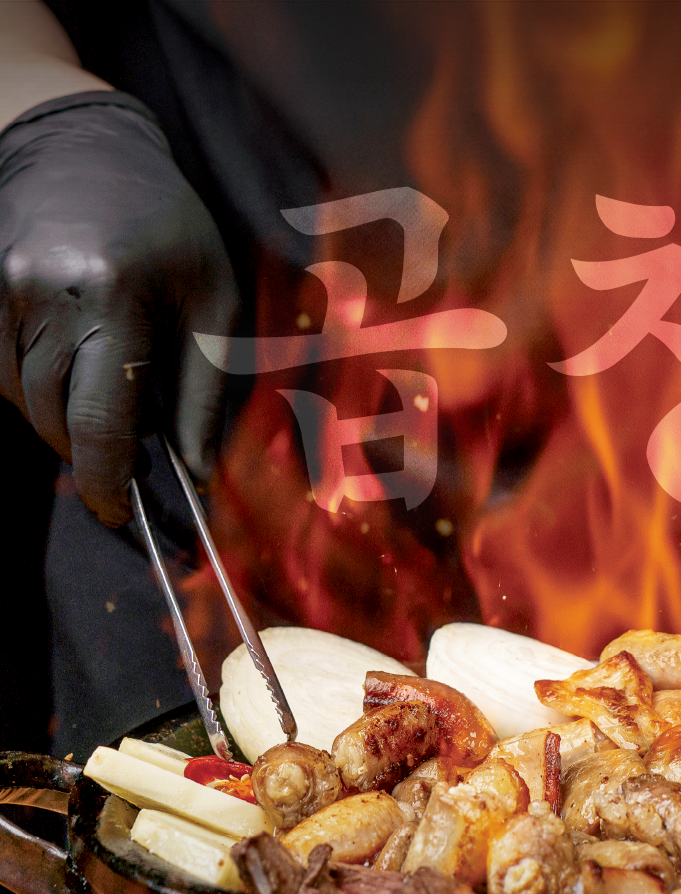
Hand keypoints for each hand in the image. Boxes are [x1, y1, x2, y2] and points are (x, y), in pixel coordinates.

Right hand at [0, 92, 237, 525]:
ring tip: (106, 383)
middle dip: (91, 448)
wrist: (85, 146)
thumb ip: (203, 393)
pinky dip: (36, 384)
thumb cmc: (168, 226)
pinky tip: (70, 358)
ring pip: (20, 399)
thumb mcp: (212, 302)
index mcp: (107, 297)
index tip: (121, 513)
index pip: (96, 420)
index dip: (108, 480)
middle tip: (134, 443)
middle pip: (51, 419)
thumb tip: (200, 473)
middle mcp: (35, 293)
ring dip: (63, 414)